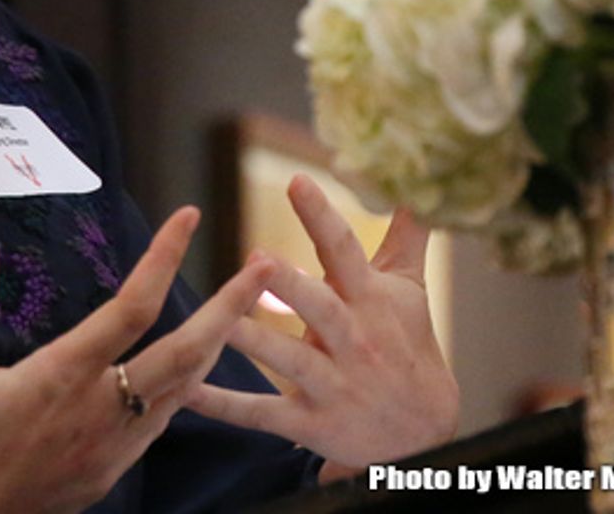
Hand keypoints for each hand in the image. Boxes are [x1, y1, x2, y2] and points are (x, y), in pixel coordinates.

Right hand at [0, 208, 273, 513]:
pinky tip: (192, 370)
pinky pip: (162, 422)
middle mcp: (100, 410)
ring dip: (218, 344)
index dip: (164, 257)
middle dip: (231, 306)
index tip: (189, 216)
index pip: (133, 307)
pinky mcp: (108, 472)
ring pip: (184, 389)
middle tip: (265, 267)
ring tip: (243, 309)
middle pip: (186, 351)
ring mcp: (110, 447)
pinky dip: (189, 386)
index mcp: (64, 376)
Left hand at [186, 175, 458, 470]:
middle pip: (320, 307)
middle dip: (291, 285)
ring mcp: (332, 384)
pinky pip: (262, 413)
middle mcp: (352, 340)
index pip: (344, 251)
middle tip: (256, 255)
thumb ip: (406, 235)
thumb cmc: (408, 344)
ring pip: (289, 361)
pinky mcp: (311, 424)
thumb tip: (413, 187)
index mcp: (369, 300)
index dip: (320, 216)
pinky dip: (225, 404)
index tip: (296, 181)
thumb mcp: (410, 288)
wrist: (425, 433)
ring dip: (256, 341)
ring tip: (221, 320)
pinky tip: (189, 390)